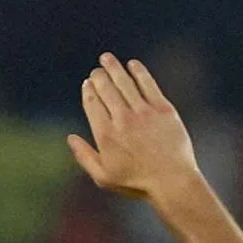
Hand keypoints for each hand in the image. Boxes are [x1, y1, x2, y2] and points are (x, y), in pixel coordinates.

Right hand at [67, 53, 197, 199]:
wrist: (172, 182)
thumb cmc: (137, 183)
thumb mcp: (104, 177)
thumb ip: (85, 157)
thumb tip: (70, 138)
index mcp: (106, 135)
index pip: (92, 103)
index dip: (88, 90)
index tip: (88, 84)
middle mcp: (122, 120)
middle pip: (105, 88)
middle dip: (98, 76)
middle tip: (97, 72)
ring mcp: (143, 113)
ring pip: (124, 82)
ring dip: (113, 67)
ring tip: (107, 59)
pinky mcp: (163, 109)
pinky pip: (148, 84)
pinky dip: (138, 71)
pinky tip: (133, 65)